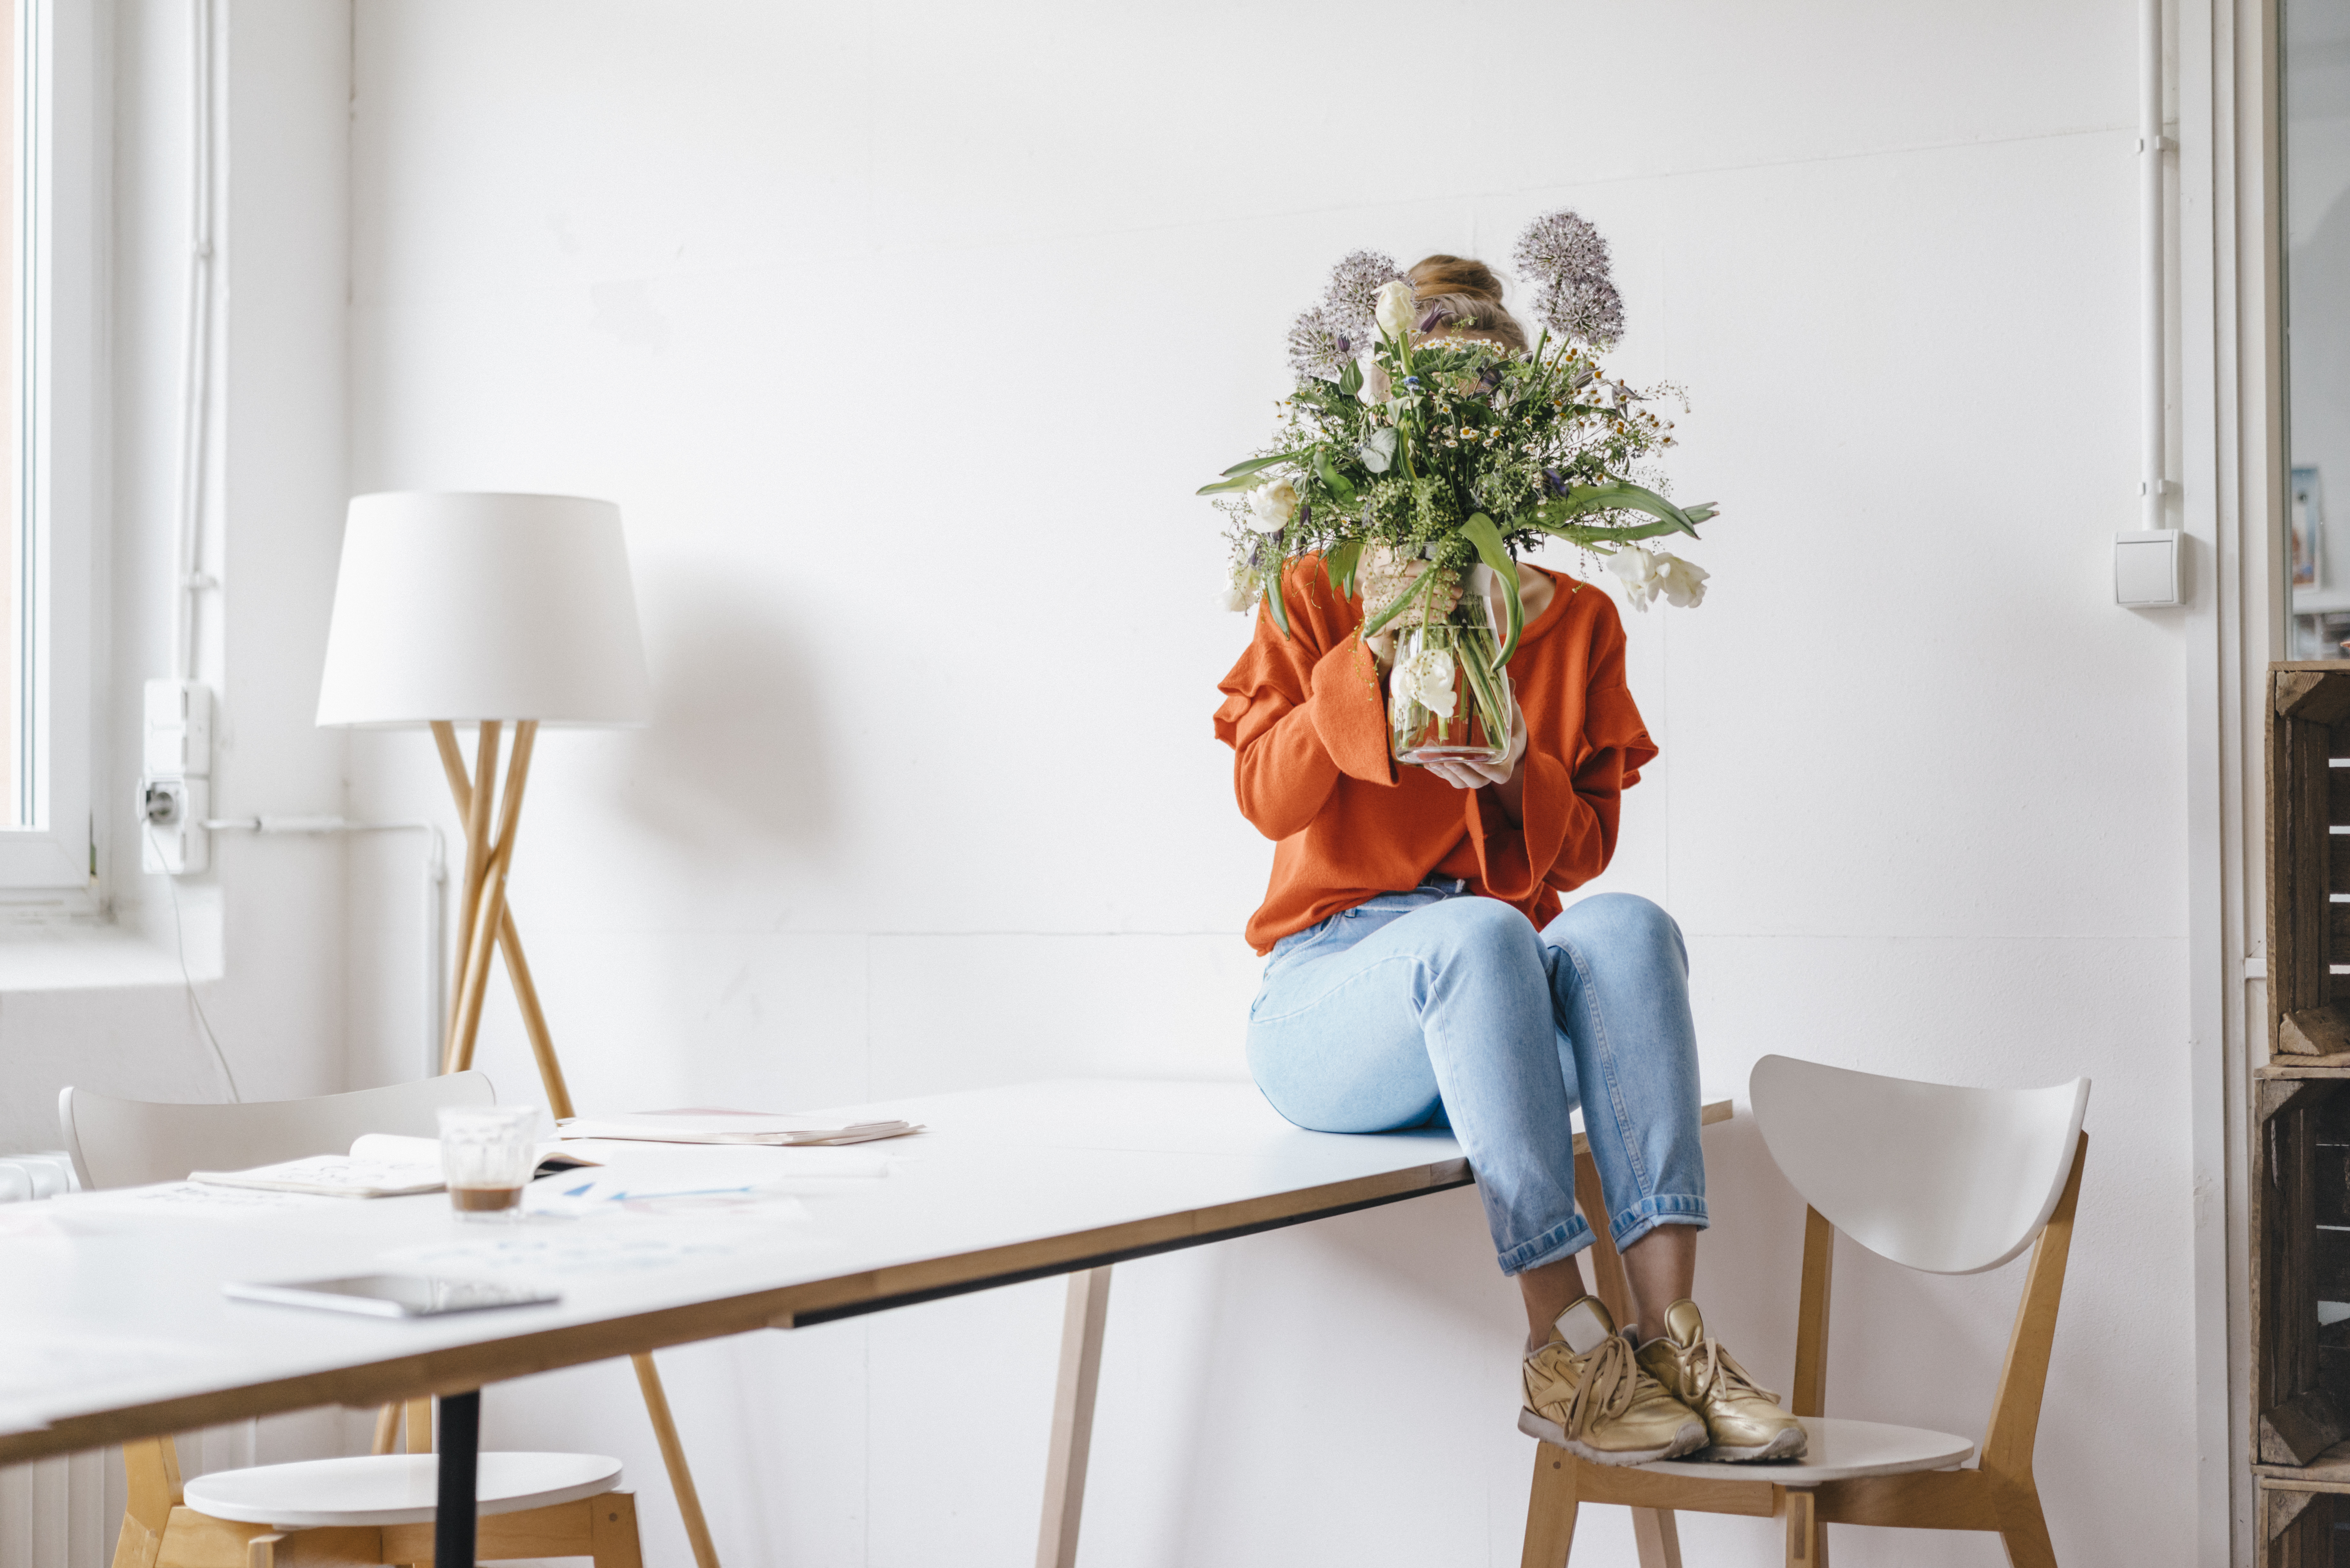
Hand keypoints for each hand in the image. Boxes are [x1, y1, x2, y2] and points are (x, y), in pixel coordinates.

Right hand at [1360, 545, 1461, 669]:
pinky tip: (1439, 617)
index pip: (1408, 566)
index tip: (1452, 576)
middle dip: (1437, 587)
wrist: (1383, 637)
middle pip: (1410, 582)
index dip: (1432, 570)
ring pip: (1408, 599)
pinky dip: (1425, 616)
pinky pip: (1405, 616)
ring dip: (1433, 602)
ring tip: (1450, 605)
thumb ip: (1422, 583)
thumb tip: (1450, 581)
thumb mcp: (1409, 592)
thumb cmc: (1398, 610)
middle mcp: (1373, 585)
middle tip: (1456, 593)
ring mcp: (1372, 604)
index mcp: (1382, 572)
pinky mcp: (1376, 622)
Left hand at [1423, 702, 1526, 790]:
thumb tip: (1509, 681)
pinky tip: (1427, 761)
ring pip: (1461, 782)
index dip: (1489, 771)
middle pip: (1477, 781)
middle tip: (1448, 760)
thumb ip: (1509, 700)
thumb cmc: (1508, 728)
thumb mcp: (1512, 714)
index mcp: (1506, 759)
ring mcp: (1475, 775)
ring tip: (1434, 761)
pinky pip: (1449, 779)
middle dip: (1462, 772)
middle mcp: (1489, 771)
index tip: (1475, 760)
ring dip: (1447, 773)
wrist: (1506, 743)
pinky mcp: (1461, 774)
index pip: (1501, 774)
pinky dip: (1438, 772)